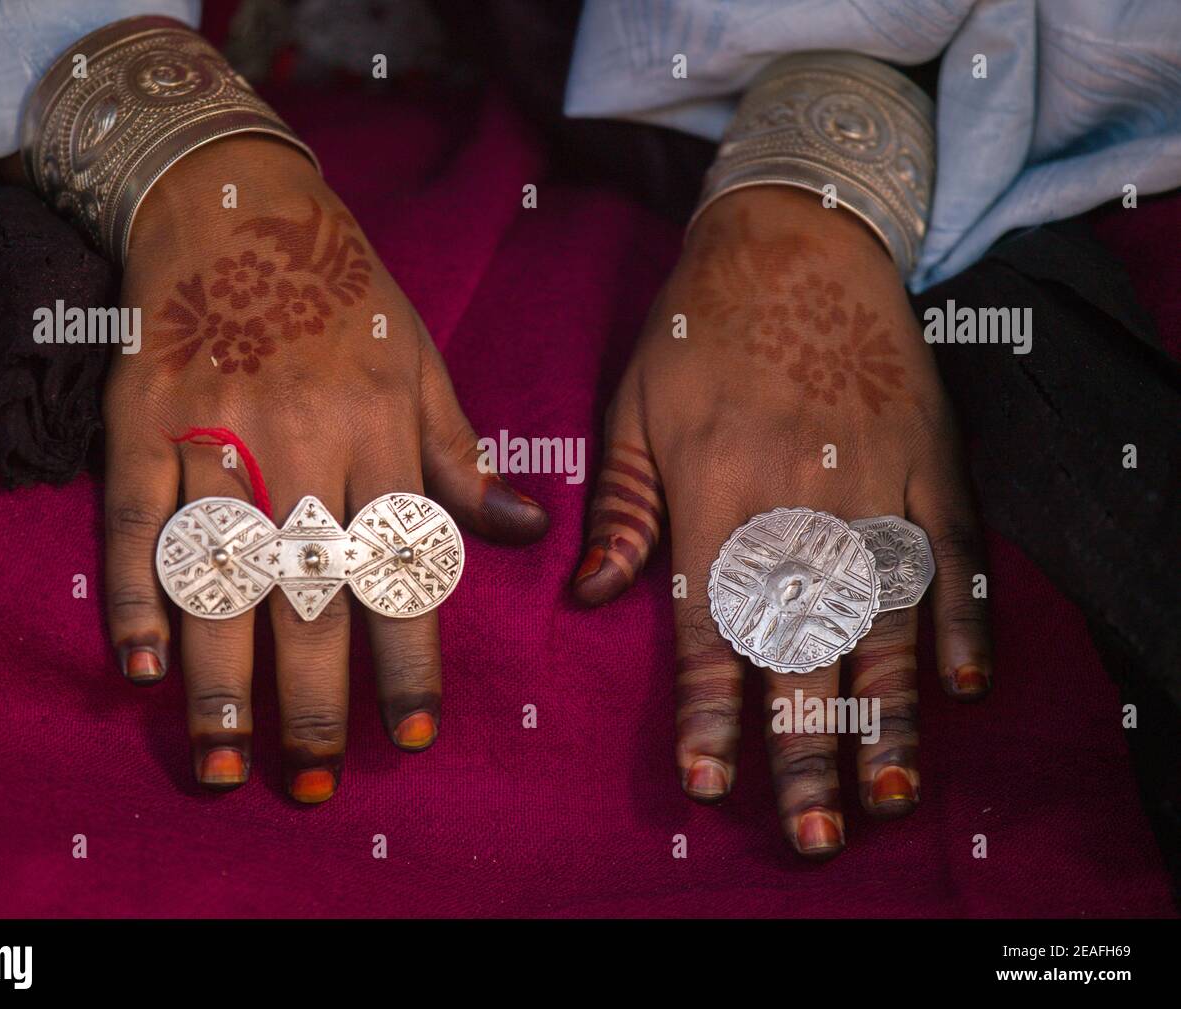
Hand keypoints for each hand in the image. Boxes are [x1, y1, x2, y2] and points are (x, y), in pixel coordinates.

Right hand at [103, 136, 547, 799]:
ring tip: (228, 761)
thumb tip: (529, 531)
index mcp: (379, 432)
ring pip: (223, 572)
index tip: (412, 733)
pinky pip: (137, 518)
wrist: (235, 204)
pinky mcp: (142, 419)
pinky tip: (141, 665)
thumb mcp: (421, 362)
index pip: (400, 567)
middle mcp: (301, 442)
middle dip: (314, 696)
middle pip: (309, 590)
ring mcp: (215, 432)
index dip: (407, 658)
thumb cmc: (344, 292)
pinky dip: (136, 593)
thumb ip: (463, 456)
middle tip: (314, 780)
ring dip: (222, 676)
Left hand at [572, 186, 990, 857]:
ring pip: (886, 618)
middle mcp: (800, 501)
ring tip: (890, 793)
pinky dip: (963, 616)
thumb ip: (620, 510)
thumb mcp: (631, 409)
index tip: (707, 782)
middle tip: (809, 832)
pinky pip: (956, 549)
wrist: (796, 236)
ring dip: (890, 713)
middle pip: (803, 645)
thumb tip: (588, 598)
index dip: (708, 710)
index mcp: (716, 494)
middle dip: (803, 745)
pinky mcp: (933, 458)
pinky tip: (964, 683)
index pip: (711, 626)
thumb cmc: (698, 330)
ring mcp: (877, 482)